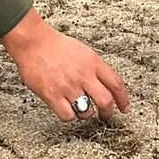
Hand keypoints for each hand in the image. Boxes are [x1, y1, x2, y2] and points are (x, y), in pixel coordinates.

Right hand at [2, 11, 131, 121]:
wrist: (33, 42)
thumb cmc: (56, 46)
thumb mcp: (84, 52)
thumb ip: (95, 69)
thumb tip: (107, 86)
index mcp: (93, 63)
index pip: (116, 84)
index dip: (123, 99)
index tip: (125, 108)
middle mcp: (83, 75)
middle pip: (105, 101)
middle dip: (108, 113)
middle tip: (105, 116)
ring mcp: (68, 86)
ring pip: (87, 112)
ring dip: (86, 114)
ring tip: (81, 109)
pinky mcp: (52, 95)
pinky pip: (68, 116)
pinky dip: (69, 115)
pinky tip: (66, 108)